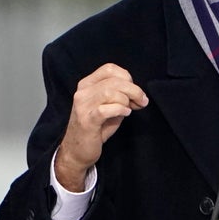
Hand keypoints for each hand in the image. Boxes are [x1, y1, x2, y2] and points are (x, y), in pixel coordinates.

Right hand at [54, 63, 147, 191]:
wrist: (77, 151)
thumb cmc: (96, 127)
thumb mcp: (109, 105)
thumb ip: (121, 95)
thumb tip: (139, 94)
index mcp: (87, 84)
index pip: (109, 68)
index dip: (126, 77)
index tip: (135, 91)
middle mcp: (82, 92)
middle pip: (114, 81)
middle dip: (133, 90)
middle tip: (141, 101)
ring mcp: (82, 106)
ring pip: (110, 92)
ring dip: (127, 100)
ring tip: (130, 109)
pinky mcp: (86, 121)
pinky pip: (106, 109)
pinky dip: (120, 109)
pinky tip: (125, 114)